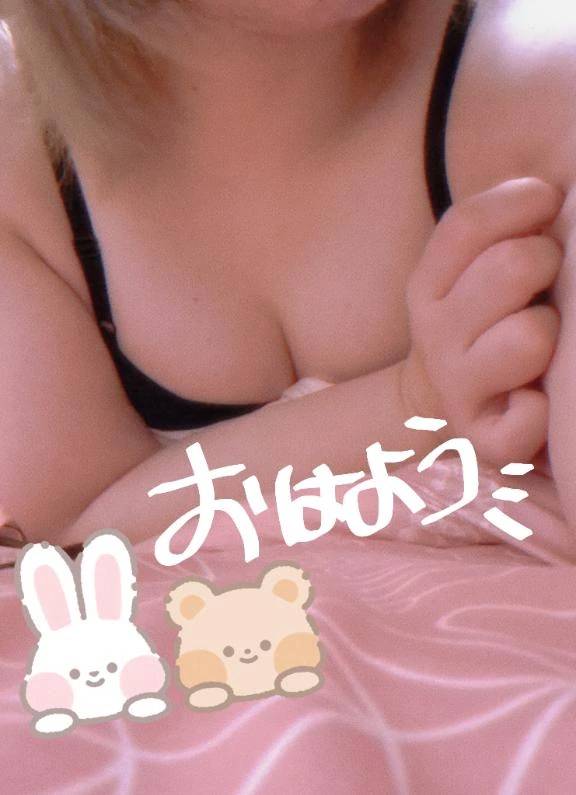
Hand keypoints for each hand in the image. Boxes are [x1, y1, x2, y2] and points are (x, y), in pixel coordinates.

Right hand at [401, 177, 562, 464]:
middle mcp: (433, 335)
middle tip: (544, 283)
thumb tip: (556, 189)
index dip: (520, 203)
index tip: (548, 202)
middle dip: (546, 263)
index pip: (467, 225)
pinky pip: (531, 418)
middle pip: (512, 266)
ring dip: (551, 335)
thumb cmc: (483, 322)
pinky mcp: (485, 442)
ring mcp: (457, 390)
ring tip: (543, 344)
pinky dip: (543, 411)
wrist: (445, 405)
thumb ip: (502, 227)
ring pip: (530, 336)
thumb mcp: (472, 270)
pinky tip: (535, 400)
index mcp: (427, 287)